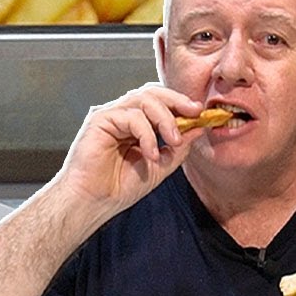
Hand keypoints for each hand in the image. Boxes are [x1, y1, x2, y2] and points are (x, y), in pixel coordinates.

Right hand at [56, 83, 204, 219]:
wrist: (94, 202)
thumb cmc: (119, 187)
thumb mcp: (160, 166)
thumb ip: (178, 147)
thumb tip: (199, 128)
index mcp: (134, 124)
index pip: (159, 102)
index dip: (180, 104)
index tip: (200, 114)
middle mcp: (121, 115)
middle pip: (152, 92)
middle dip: (177, 101)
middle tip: (194, 114)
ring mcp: (110, 115)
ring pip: (143, 99)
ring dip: (165, 118)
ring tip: (174, 141)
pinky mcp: (99, 119)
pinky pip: (131, 116)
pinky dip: (146, 134)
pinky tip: (150, 154)